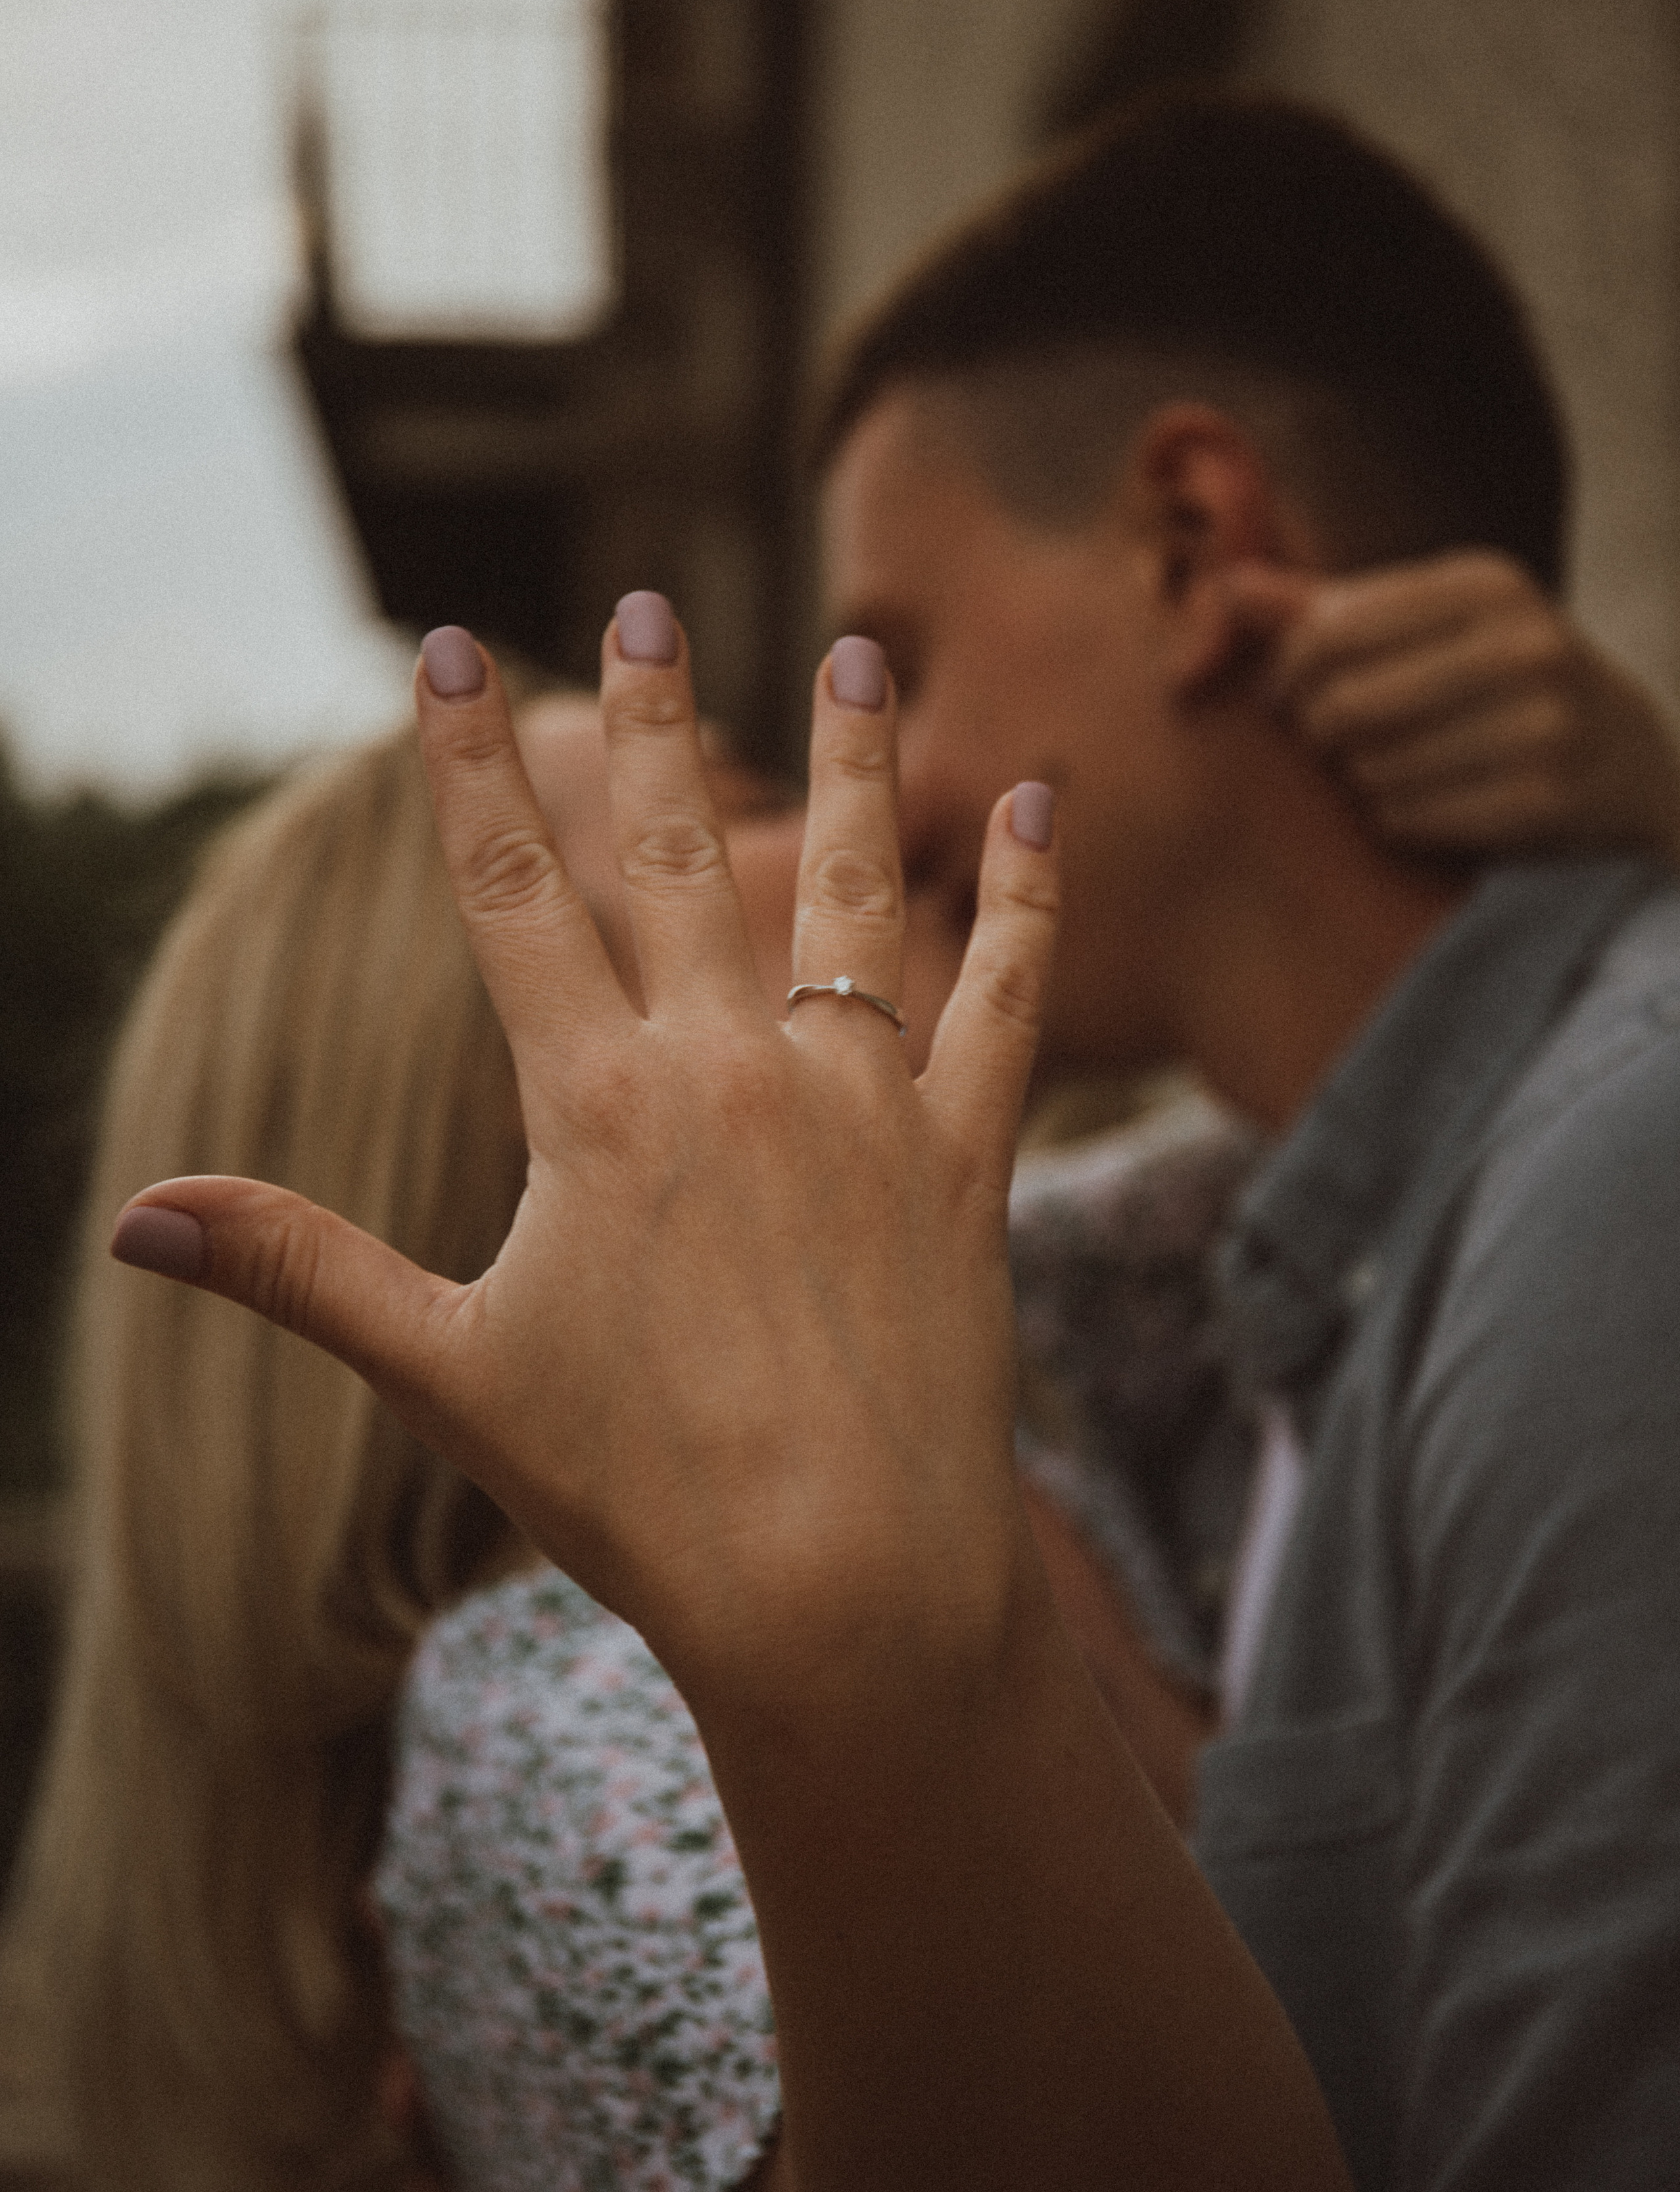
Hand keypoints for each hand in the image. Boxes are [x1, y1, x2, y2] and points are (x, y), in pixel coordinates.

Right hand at [110, 609, 1058, 1715]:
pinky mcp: (962, 1157)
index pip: (509, 893)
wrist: (841, 1587)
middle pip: (671, 855)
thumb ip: (299, 1269)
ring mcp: (856, 1104)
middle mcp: (728, 1071)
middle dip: (645, 721)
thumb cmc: (635, 1494)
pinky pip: (1005, 996)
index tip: (446, 651)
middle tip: (639, 604)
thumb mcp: (447, 1370)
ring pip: (847, 890)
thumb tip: (132, 1218)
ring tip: (852, 649)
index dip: (466, 767)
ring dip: (848, 761)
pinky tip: (1035, 801)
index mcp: (593, 1105)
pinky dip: (1023, 895)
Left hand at [1222, 550, 1679, 866]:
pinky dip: (1396, 821)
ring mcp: (1545, 724)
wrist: (1619, 757)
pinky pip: (1409, 819)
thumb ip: (1319, 607)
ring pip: (1372, 769)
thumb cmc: (1487, 682)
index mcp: (1485, 584)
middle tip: (1333, 743)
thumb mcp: (1420, 626)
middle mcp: (1525, 643)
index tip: (1282, 697)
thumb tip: (1220, 585)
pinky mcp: (1546, 799)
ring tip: (1388, 770)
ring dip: (1359, 782)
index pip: (1325, 633)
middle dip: (1320, 735)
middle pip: (1342, 705)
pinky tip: (1424, 805)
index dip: (1283, 676)